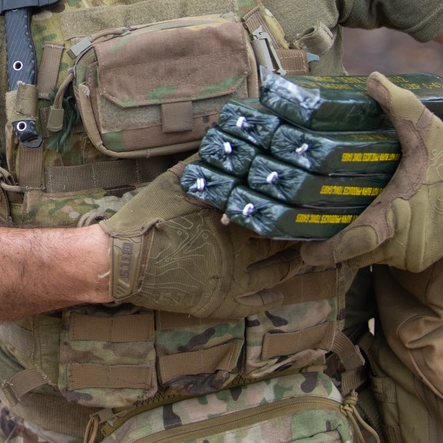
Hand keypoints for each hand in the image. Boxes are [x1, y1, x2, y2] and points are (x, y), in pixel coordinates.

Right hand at [99, 162, 300, 318]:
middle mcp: (239, 253)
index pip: (273, 213)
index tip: (310, 199)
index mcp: (232, 222)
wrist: (123, 261)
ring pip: (277, 274)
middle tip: (320, 227)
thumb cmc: (148, 216)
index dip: (292, 207)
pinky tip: (281, 293)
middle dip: (300, 235)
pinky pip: (254, 304)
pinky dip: (271, 298)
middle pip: (282, 244)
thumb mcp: (175, 181)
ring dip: (295, 264)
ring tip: (311, 255)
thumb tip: (223, 139)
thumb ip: (203, 165)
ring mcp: (232, 281)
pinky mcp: (219, 302)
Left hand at [300, 72, 442, 272]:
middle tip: (310, 231)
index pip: (352, 244)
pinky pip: (389, 258)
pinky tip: (366, 226)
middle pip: (355, 254)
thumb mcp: (424, 127)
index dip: (326, 251)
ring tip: (333, 226)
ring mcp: (414, 253)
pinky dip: (376, 246)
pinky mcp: (423, 257)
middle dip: (334, 246)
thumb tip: (372, 78)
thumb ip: (397, 103)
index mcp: (397, 214)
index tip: (303, 250)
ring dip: (356, 245)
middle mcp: (403, 242)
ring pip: (372, 257)